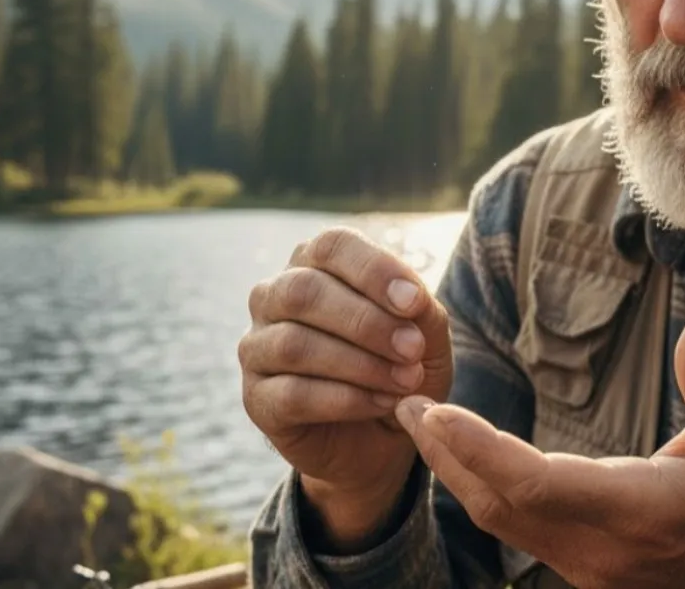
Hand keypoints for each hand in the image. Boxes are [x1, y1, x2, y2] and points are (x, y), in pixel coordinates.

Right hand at [239, 227, 453, 548]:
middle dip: (366, 321)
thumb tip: (411, 301)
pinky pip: (292, 394)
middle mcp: (275, 297)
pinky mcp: (256, 398)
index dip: (373, 270)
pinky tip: (381, 403)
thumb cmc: (401, 369)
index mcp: (316, 265)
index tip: (415, 302)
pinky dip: (346, 399)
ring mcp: (258, 347)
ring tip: (405, 381)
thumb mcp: (428, 339)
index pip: (332, 246)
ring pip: (294, 344)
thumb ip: (422, 313)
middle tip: (413, 349)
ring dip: (359, 364)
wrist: (383, 439)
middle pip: (304, 291)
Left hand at [395, 309, 684, 588]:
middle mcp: (599, 545)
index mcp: (640, 510)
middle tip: (404, 401)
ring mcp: (583, 564)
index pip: (538, 485)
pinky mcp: (575, 566)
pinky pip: (510, 528)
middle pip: (498, 504)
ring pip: (497, 520)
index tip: (437, 409)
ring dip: (452, 470)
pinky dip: (475, 488)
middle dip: (445, 453)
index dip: (481, 449)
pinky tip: (458, 454)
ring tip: (416, 420)